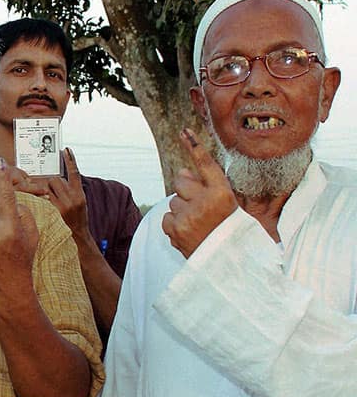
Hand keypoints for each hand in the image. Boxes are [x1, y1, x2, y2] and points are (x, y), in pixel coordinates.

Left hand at [44, 148, 90, 240]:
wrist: (78, 235)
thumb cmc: (77, 216)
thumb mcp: (79, 201)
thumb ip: (71, 189)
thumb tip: (57, 178)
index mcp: (79, 194)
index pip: (74, 174)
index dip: (70, 161)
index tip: (66, 149)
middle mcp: (73, 199)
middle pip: (56, 180)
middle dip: (53, 182)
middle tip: (55, 191)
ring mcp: (63, 206)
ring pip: (49, 188)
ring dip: (48, 190)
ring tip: (54, 199)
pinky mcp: (54, 212)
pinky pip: (45, 198)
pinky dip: (44, 198)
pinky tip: (45, 203)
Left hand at [162, 128, 237, 257]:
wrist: (229, 264)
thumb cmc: (230, 231)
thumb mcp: (229, 205)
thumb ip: (207, 186)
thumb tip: (181, 171)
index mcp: (223, 193)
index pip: (206, 164)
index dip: (194, 147)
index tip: (184, 132)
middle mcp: (205, 202)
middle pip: (180, 180)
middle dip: (185, 187)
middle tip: (198, 203)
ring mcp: (188, 217)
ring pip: (173, 200)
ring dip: (182, 208)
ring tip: (198, 223)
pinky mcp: (174, 230)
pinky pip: (166, 217)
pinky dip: (174, 222)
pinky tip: (189, 231)